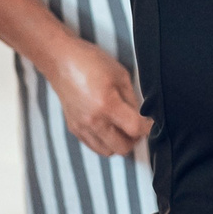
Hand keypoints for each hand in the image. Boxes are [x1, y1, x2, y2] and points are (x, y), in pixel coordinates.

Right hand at [43, 36, 151, 158]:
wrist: (61, 62)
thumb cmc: (92, 62)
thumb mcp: (120, 75)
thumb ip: (132, 98)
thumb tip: (141, 115)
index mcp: (107, 105)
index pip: (134, 129)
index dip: (147, 128)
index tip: (151, 123)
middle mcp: (93, 121)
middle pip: (122, 147)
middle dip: (134, 139)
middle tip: (137, 126)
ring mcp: (82, 127)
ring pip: (107, 151)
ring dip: (119, 143)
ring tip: (122, 129)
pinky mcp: (73, 129)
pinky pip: (93, 146)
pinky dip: (104, 143)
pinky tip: (108, 129)